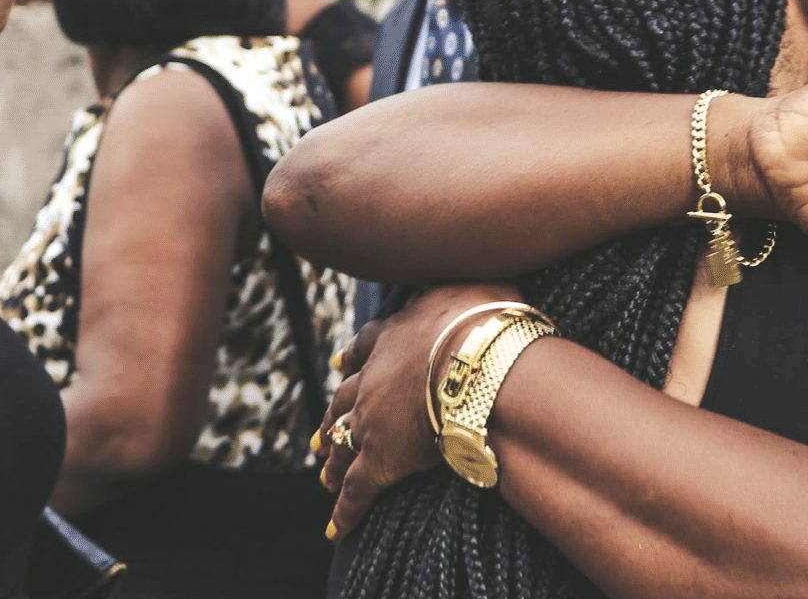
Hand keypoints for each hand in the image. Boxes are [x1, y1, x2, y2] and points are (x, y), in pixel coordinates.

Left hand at [316, 283, 518, 537]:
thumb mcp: (478, 288)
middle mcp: (375, 377)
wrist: (474, 358)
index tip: (340, 364)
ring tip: (324, 473)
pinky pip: (357, 490)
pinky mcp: (380, 460)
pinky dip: (345, 511)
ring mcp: (373, 419)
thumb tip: (485, 278)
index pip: (369, 346)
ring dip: (333, 459)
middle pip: (345, 398)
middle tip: (322, 431)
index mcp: (397, 336)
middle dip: (334, 415)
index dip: (354, 357)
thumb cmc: (485, 318)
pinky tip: (336, 529)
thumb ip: (472, 291)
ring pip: (344, 442)